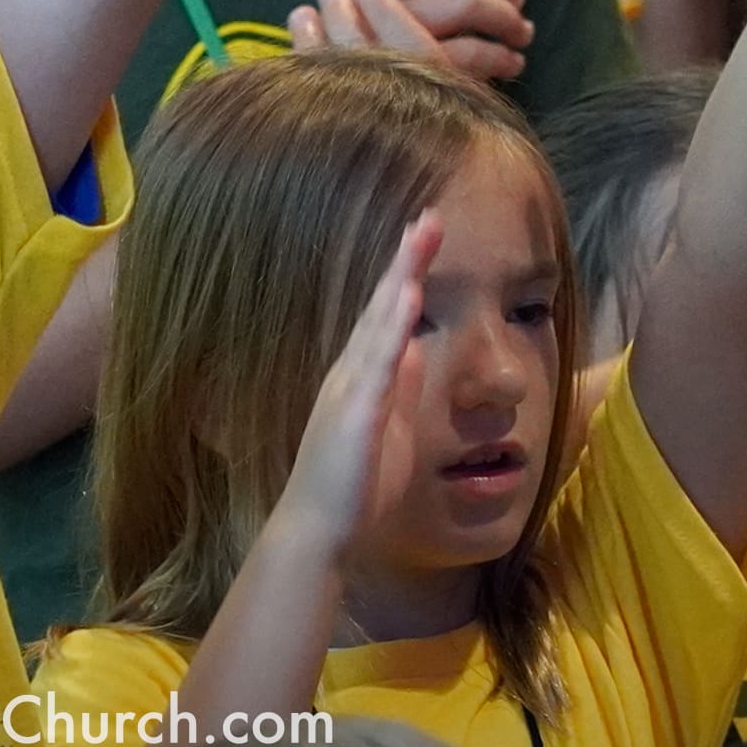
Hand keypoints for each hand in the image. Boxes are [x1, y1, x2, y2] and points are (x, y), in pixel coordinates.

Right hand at [280, 213, 441, 545]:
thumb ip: (397, 386)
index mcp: (362, 377)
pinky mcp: (355, 413)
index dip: (407, 275)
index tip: (425, 237)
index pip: (388, 315)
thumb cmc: (353, 486)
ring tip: (420, 238)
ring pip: (380, 323)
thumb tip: (416, 347)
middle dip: (407, 260)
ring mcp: (350, 389)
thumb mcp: (386, 425)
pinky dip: (393, 328)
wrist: (318, 528)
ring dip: (402, 278)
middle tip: (429, 217)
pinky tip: (408, 297)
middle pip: (383, 305)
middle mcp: (352, 373)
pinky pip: (379, 363)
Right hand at [289, 0, 526, 79]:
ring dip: (505, 17)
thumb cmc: (368, 68)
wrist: (338, 125)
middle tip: (518, 3)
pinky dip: (499, 57)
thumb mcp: (377, 16)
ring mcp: (383, 29)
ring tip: (521, 35)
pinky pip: (467, 52)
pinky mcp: (405, 70)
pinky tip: (512, 65)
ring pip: (463, 0)